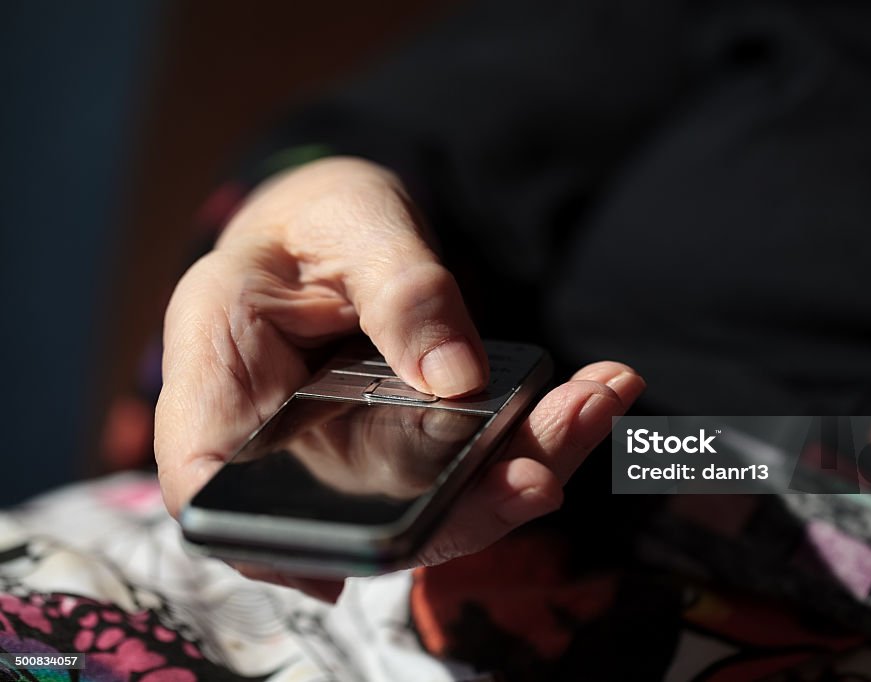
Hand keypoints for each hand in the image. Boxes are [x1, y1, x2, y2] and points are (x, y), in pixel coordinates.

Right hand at [155, 157, 644, 599]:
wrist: (343, 231)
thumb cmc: (320, 220)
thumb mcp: (355, 220)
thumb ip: (399, 288)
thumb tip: (455, 378)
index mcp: (221, 369)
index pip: (205, 477)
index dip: (259, 545)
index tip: (340, 570)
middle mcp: (280, 435)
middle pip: (351, 514)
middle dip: (459, 508)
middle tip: (540, 472)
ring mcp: (347, 453)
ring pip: (429, 501)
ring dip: (520, 467)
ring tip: (595, 402)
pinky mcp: (403, 449)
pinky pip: (470, 466)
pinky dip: (538, 436)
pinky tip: (597, 394)